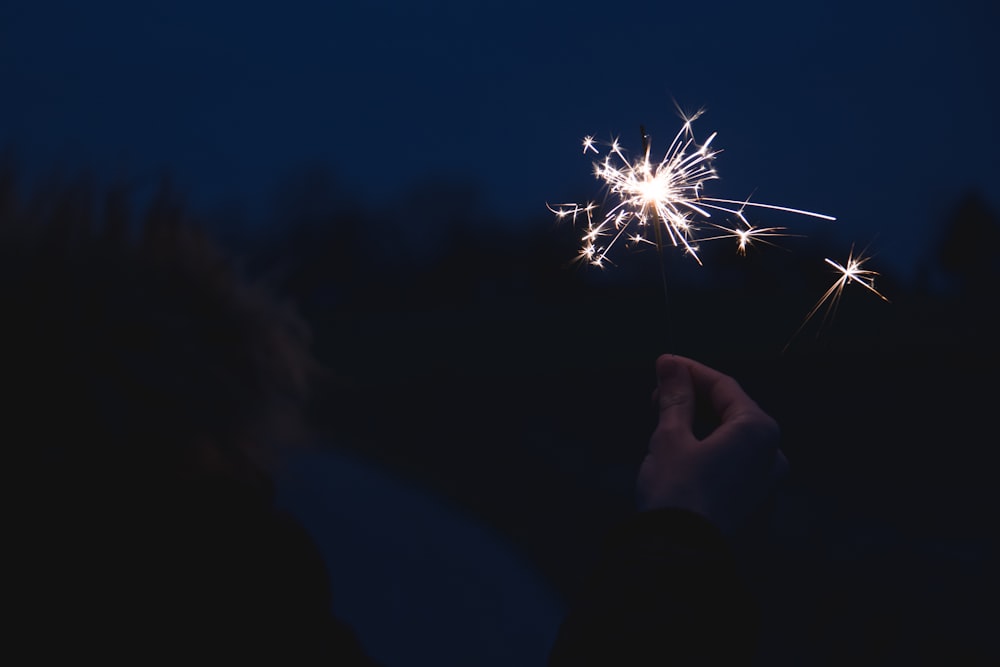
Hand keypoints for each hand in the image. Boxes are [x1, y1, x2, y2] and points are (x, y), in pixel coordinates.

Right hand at [637, 354, 786, 533]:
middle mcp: (772, 455)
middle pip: (731, 412)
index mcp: (758, 431)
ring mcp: (767, 485)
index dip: (690, 371)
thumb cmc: (676, 491)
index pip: (724, 386)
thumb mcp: (670, 436)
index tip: (663, 364)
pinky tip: (681, 452)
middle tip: (657, 392)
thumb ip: (674, 396)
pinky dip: (709, 450)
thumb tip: (670, 364)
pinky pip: (733, 465)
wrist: (679, 555)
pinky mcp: (754, 506)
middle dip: (694, 398)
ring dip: (699, 424)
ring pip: (732, 440)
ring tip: (664, 420)